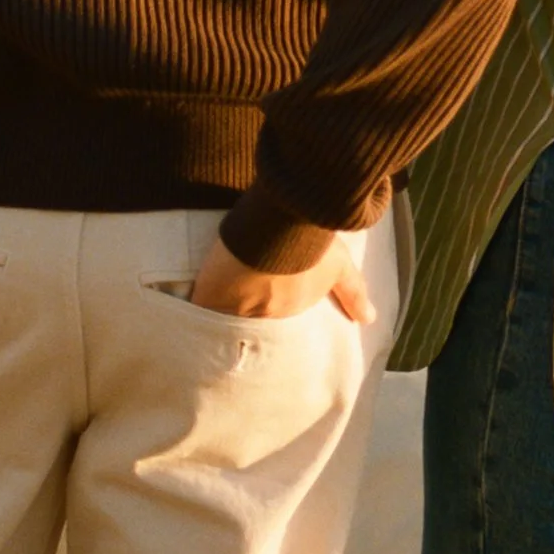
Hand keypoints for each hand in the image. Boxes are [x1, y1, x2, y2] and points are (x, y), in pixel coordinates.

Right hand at [187, 230, 374, 325]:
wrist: (284, 216)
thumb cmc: (313, 240)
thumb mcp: (337, 264)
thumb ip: (353, 292)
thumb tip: (370, 318)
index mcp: (287, 313)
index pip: (271, 333)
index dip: (263, 330)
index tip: (256, 331)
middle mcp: (261, 318)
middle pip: (245, 332)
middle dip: (239, 332)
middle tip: (227, 337)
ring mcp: (234, 307)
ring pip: (220, 324)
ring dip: (215, 326)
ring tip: (201, 334)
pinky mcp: (211, 292)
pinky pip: (199, 309)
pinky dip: (194, 314)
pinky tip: (184, 318)